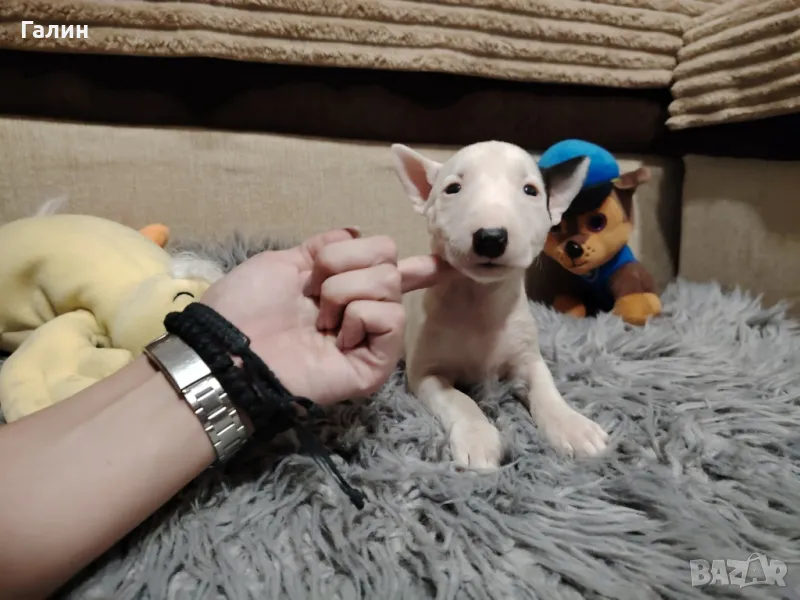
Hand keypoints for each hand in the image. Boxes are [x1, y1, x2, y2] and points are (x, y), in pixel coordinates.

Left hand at [200, 228, 453, 404]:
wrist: (230, 348)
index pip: (390, 272)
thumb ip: (324, 246)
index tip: (441, 264)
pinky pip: (390, 318)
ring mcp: (369, 339)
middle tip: (315, 292)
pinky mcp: (375, 364)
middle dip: (345, 264)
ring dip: (345, 291)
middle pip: (389, 264)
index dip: (417, 267)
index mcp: (340, 289)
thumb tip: (358, 233)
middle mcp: (360, 312)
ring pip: (389, 286)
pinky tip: (337, 337)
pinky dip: (360, 316)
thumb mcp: (284, 261)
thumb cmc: (246, 306)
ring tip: (321, 320)